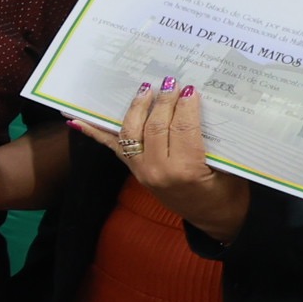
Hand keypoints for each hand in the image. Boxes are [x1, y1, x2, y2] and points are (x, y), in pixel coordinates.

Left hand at [69, 80, 247, 242]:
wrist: (214, 219)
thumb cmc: (227, 192)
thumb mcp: (229, 167)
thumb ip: (212, 139)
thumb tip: (197, 103)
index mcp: (185, 170)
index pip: (182, 127)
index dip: (185, 105)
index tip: (188, 88)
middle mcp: (157, 170)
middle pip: (154, 126)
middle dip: (162, 101)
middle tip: (169, 82)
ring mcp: (141, 171)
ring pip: (131, 132)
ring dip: (137, 108)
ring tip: (145, 90)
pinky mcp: (134, 171)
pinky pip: (112, 147)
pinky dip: (93, 131)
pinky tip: (73, 118)